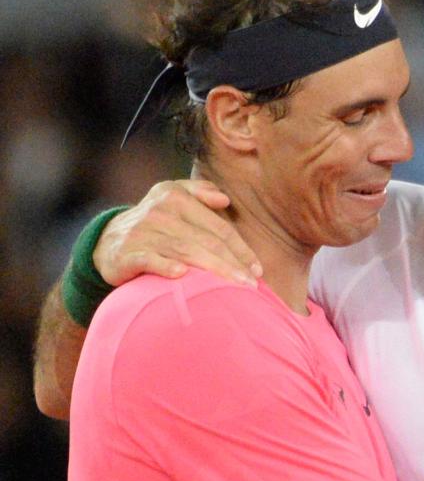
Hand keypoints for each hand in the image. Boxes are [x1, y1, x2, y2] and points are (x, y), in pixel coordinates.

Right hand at [93, 178, 261, 287]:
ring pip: (186, 252)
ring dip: (213, 271)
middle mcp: (160, 213)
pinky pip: (151, 260)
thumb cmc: (154, 224)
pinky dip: (166, 267)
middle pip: (206, 242)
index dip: (240, 249)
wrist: (109, 241)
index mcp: (175, 197)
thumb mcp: (172, 198)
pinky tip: (184, 276)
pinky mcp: (128, 253)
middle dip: (233, 264)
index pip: (217, 227)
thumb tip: (224, 199)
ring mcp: (143, 233)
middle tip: (252, 285)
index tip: (257, 270)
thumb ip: (199, 192)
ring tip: (234, 288)